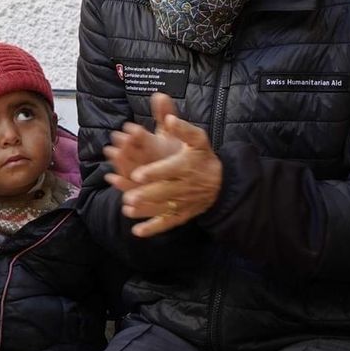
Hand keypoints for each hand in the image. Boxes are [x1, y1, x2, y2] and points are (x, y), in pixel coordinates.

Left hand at [105, 93, 222, 236]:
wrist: (221, 182)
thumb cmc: (204, 157)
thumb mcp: (198, 139)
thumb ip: (183, 129)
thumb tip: (169, 118)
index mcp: (186, 165)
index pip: (169, 169)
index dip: (153, 172)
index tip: (137, 174)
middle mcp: (184, 186)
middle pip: (164, 191)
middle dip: (146, 195)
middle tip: (129, 197)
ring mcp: (183, 202)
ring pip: (162, 208)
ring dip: (145, 210)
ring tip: (127, 209)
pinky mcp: (182, 215)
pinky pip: (167, 223)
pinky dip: (153, 229)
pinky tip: (137, 232)